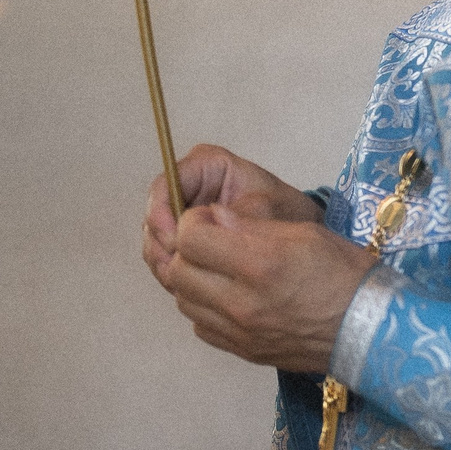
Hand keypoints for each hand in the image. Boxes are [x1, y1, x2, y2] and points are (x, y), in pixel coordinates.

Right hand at [143, 144, 317, 283]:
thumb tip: (207, 224)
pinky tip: (186, 285)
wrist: (296, 232)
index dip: (162, 213)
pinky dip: (172, 270)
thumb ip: (239, 215)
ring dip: (165, 261)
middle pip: (154, 215)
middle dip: (162, 244)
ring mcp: (180, 212)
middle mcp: (188, 185)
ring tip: (182, 282)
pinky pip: (164, 254)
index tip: (174, 241)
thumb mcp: (270, 209)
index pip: (166, 184)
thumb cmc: (286, 212)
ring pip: (155, 238)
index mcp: (207, 165)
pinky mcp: (180, 236)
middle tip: (174, 270)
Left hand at [156, 199, 376, 373]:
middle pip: (178, 269)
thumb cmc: (346, 273)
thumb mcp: (307, 233)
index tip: (212, 218)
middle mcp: (241, 300)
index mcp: (261, 262)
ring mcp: (238, 331)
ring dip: (193, 278)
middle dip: (188, 249)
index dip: (194, 221)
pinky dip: (205, 306)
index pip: (190, 237)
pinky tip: (229, 297)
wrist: (370, 329)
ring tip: (220, 269)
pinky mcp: (240, 350)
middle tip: (213, 241)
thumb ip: (253, 225)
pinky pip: (199, 324)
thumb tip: (214, 217)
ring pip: (182, 299)